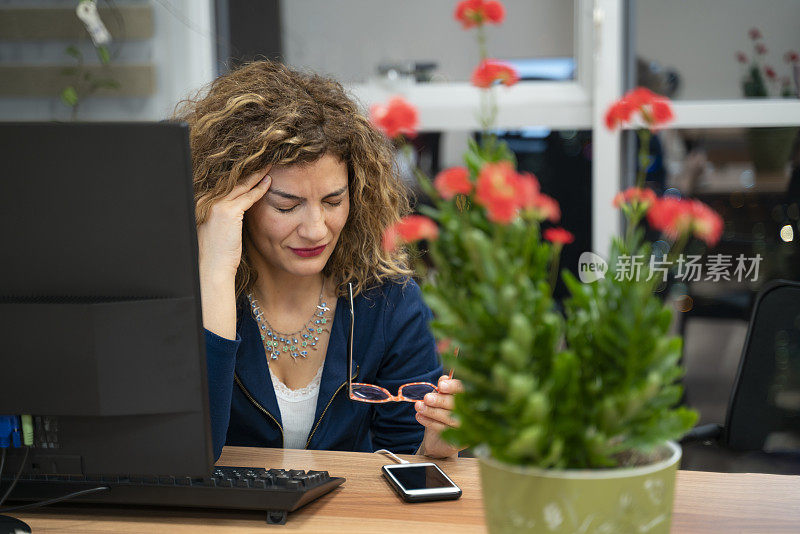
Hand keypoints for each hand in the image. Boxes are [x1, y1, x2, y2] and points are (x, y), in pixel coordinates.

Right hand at [197, 169, 270, 337]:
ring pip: (241, 185)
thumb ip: (225, 216)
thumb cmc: (216, 253)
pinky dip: (259, 189)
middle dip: (249, 169)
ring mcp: (216, 205)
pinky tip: (268, 182)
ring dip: (256, 174)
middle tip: (264, 158)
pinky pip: (247, 197)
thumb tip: (237, 210)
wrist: (211, 269)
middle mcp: (207, 200)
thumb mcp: (219, 230)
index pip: (226, 184)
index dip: (241, 175)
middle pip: (233, 180)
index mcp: (202, 202)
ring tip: (269, 164)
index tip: (253, 167)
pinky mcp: (227, 213)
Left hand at [414, 375, 466, 458]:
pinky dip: (430, 422)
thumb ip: (444, 388)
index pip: (465, 390)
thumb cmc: (443, 413)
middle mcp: (473, 413)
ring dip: (431, 411)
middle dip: (440, 401)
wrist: (440, 441)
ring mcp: (468, 428)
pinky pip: (444, 430)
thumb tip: (444, 378)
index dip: (453, 387)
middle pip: (457, 405)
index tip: (441, 385)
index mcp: (471, 398)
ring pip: (449, 418)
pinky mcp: (461, 441)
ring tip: (419, 406)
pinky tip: (420, 416)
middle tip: (427, 398)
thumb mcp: (442, 398)